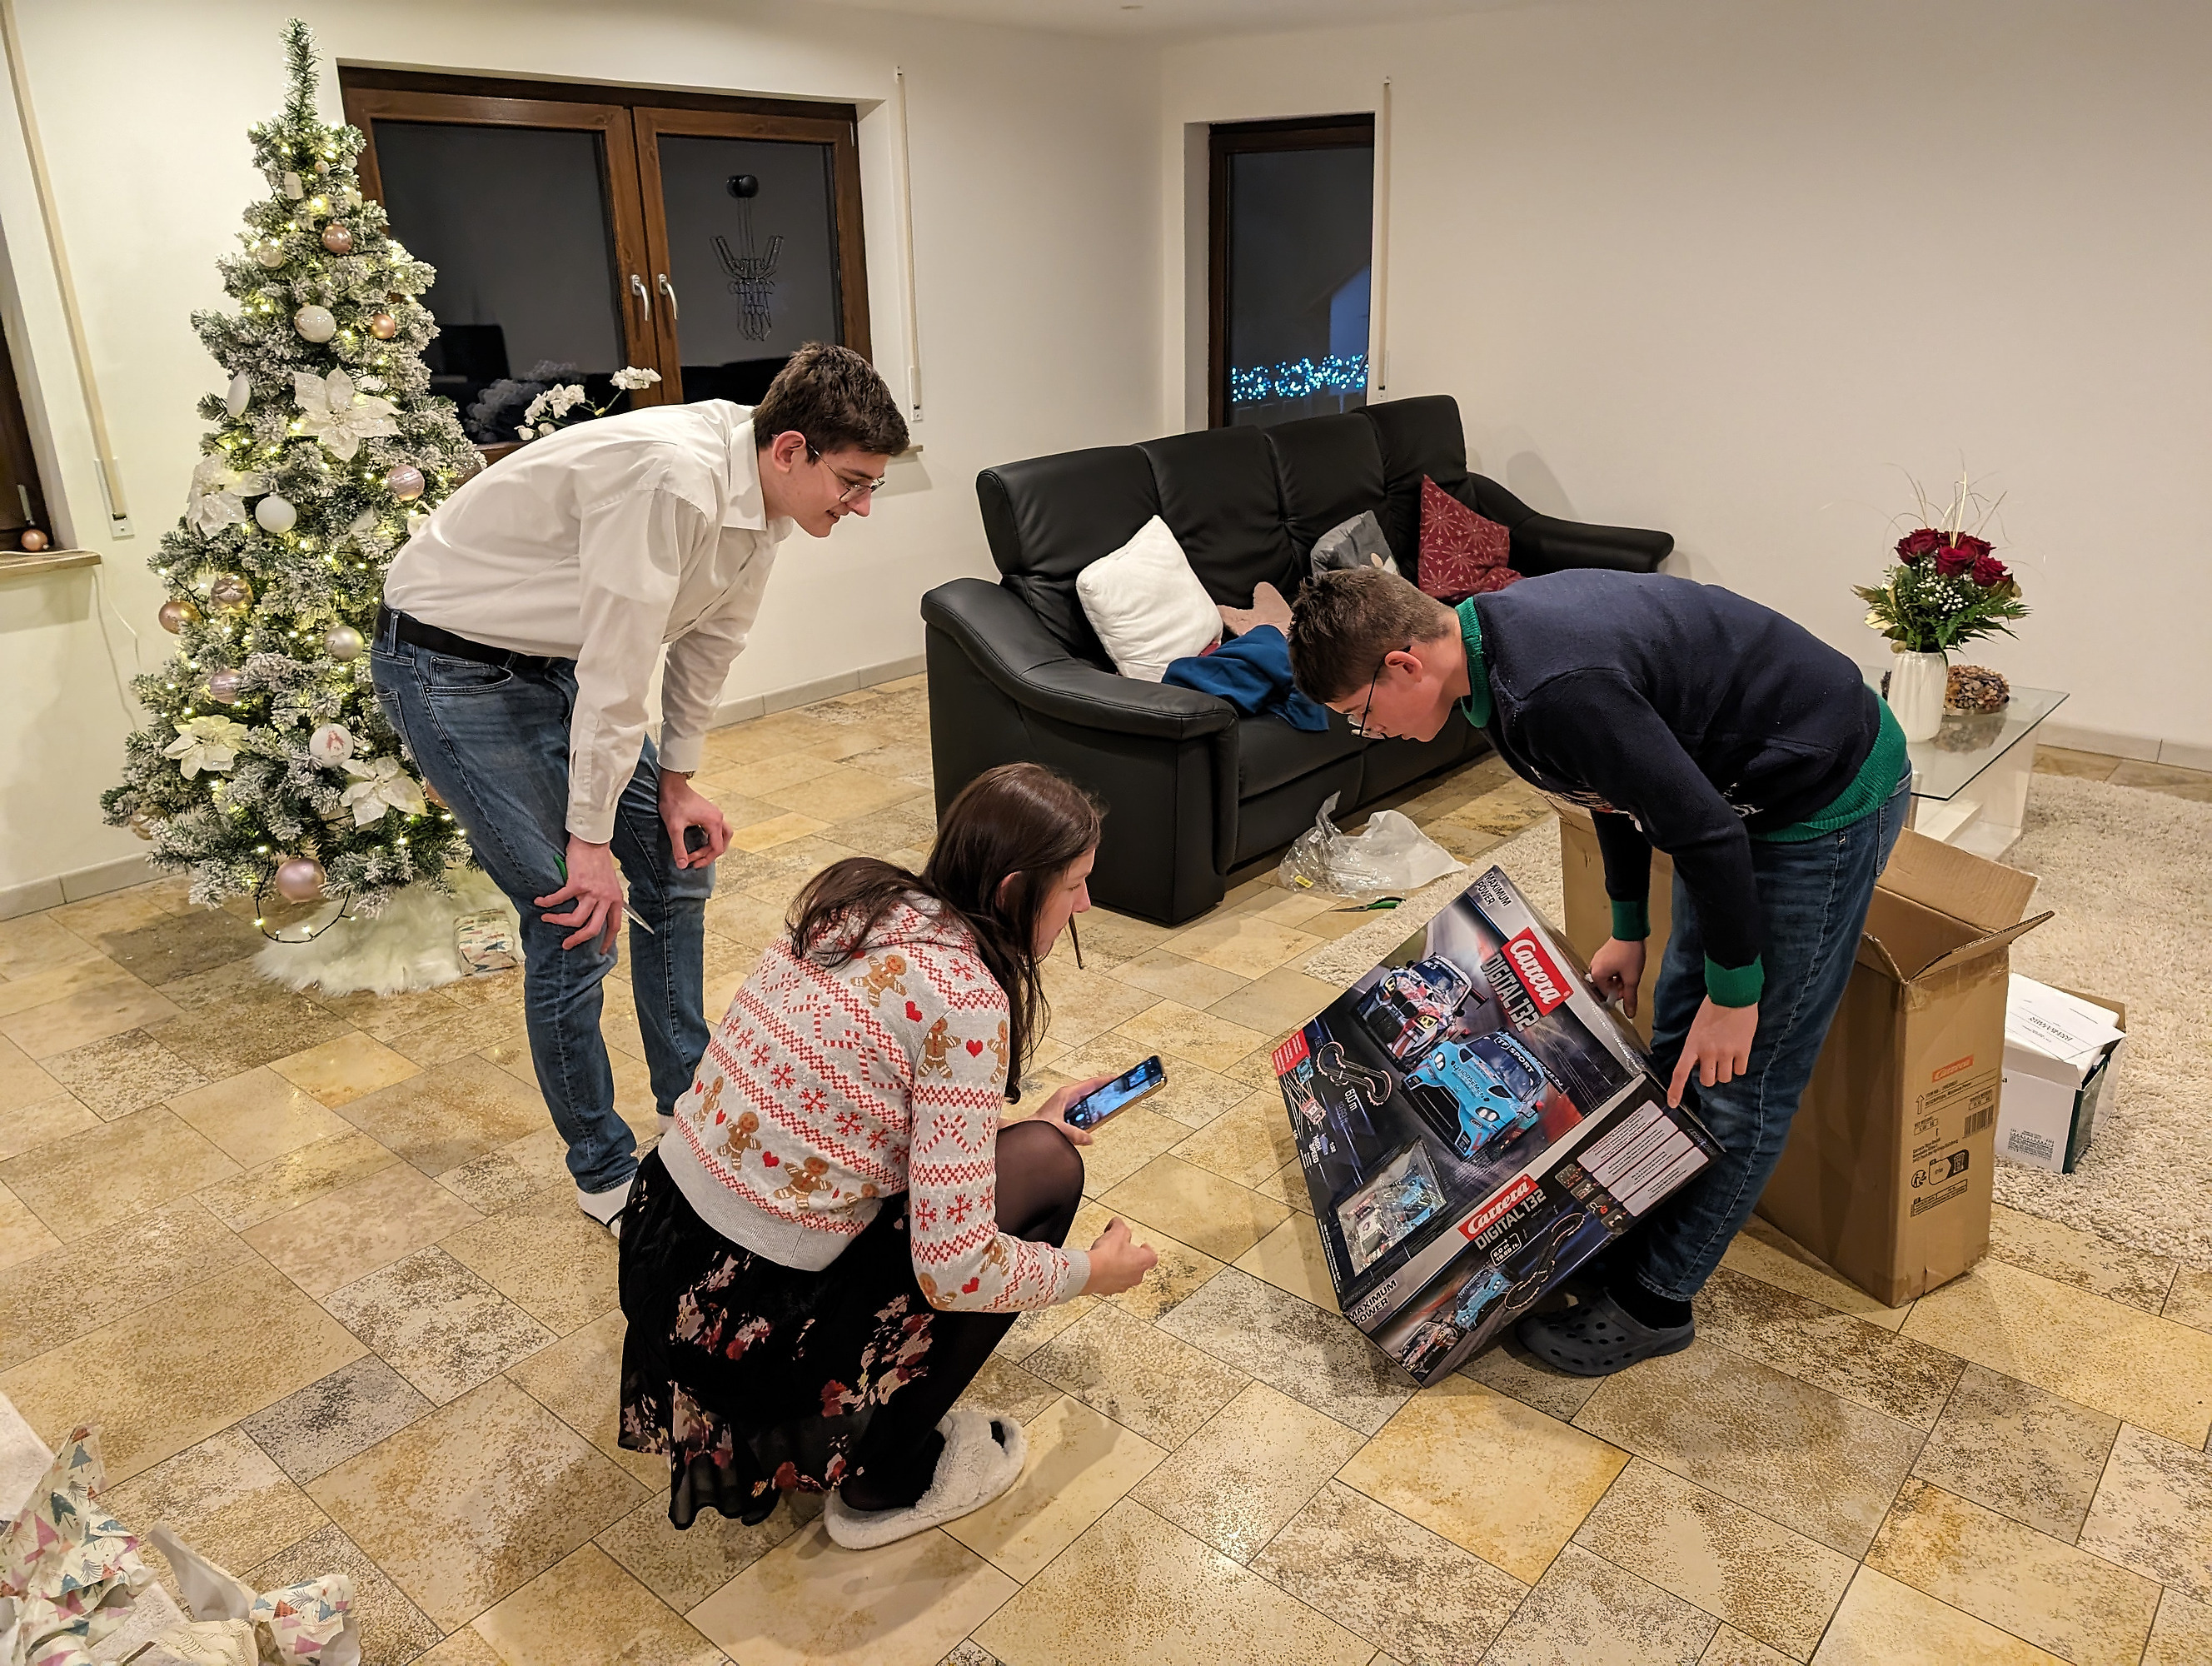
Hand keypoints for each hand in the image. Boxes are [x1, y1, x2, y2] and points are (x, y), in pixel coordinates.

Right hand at [535, 836, 622, 952]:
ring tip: (547, 919)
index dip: (607, 941)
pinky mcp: (578, 884)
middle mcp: (606, 898)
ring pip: (575, 919)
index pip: (613, 926)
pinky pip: (559, 899)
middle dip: (578, 940)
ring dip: (558, 921)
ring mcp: (592, 892)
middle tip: (567, 945)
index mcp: (615, 899)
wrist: (592, 842)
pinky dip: (548, 903)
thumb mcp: (608, 883)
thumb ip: (604, 899)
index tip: (600, 951)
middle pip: (593, 929)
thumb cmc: (599, 861)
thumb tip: (593, 914)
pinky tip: (540, 902)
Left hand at [659, 772, 728, 869]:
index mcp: (713, 822)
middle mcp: (718, 818)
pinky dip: (712, 838)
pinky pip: (717, 829)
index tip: (692, 863)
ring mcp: (715, 814)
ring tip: (702, 854)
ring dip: (715, 846)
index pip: (717, 848)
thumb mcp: (674, 828)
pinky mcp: (710, 812)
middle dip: (711, 854)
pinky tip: (701, 841)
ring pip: (723, 835)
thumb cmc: (674, 803)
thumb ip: (679, 847)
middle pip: (724, 842)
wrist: (672, 785)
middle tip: (697, 861)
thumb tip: (682, 865)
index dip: (705, 859)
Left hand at [1025, 1075, 1114, 1146]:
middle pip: (1090, 1092)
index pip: (1090, 1084)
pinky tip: (1094, 1121)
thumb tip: (1089, 1139)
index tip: (1117, 1079)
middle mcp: (1067, 1097)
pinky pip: (1083, 1112)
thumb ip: (1074, 1134)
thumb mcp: (1058, 1128)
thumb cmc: (1036, 1126)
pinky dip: (1090, 1115)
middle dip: (1103, 1093)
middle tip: (1117, 1093)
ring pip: (1087, 1103)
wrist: (1026, 1132)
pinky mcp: (1066, 1114)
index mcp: (1066, 1094)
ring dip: (1096, 1106)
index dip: (1105, 1081)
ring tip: (1109, 1108)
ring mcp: (1067, 1105)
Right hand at [1081, 1217, 1158, 1295]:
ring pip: (1125, 1276)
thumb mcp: (1117, 1231)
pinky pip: (1112, 1283)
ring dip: (1120, 1269)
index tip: (1144, 1246)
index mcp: (1142, 1261)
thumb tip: (1117, 1223)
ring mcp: (1123, 1285)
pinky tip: (1100, 1268)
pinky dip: (1108, 1276)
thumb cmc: (1108, 1255)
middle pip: (1139, 1267)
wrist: (1092, 1272)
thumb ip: (1120, 1226)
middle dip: (1131, 1259)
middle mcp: (1136, 1276)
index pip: (1152, 1257)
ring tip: (1110, 1259)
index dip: (1148, 1250)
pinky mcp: (1109, 1290)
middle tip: (1124, 1251)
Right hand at [1588, 937, 1646, 1016]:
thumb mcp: (1631, 978)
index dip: (1619, 994)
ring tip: (1628, 971)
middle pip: (1606, 986)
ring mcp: (1598, 960)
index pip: (1606, 994)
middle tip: (1629, 980)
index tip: (1627, 990)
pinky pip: (1609, 969)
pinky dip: (1617, 971)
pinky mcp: (1603, 955)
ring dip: (1619, 979)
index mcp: (1596, 974)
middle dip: (1618, 987)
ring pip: (1608, 978)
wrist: (1630, 931)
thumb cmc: (1628, 952)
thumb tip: (1630, 1012)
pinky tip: (1626, 965)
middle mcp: (1594, 967)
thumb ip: (1630, 997)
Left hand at [1667, 997, 1757, 1107]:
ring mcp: (1726, 1052)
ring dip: (1726, 1071)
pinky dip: (1739, 1066)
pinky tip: (1738, 1053)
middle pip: (1707, 1081)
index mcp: (1692, 1045)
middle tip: (1713, 1063)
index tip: (1672, 1103)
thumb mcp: (1697, 1028)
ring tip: (1727, 1055)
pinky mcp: (1742, 1050)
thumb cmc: (1713, 1008)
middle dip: (1710, 1075)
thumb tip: (1699, 1064)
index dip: (1676, 1090)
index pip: (1680, 1073)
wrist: (1732, 994)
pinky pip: (1740, 1070)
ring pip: (1725, 1078)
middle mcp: (1708, 1052)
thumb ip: (1696, 1047)